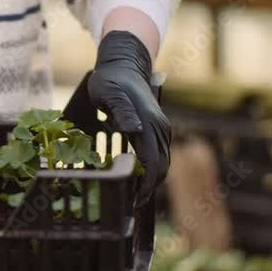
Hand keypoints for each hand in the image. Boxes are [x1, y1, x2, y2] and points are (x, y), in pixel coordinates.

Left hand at [87, 30, 169, 205]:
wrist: (124, 64)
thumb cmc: (110, 80)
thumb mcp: (109, 93)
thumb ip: (121, 111)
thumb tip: (133, 131)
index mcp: (149, 124)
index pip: (153, 163)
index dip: (145, 186)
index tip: (134, 202)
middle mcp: (160, 129)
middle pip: (161, 168)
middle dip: (148, 189)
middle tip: (130, 206)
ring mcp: (161, 129)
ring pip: (162, 163)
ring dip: (150, 181)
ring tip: (132, 198)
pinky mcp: (156, 129)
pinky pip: (157, 155)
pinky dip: (150, 170)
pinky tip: (135, 179)